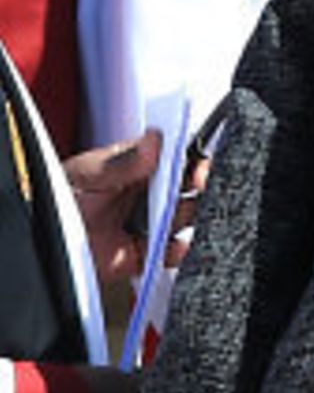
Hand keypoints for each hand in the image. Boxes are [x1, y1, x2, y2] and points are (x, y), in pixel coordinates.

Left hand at [63, 132, 202, 283]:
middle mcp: (146, 195)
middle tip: (196, 186)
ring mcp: (147, 223)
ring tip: (174, 216)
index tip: (198, 163)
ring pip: (186, 217)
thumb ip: (123, 161)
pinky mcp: (144, 253)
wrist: (37, 245)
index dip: (192, 160)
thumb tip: (156, 140)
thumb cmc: (51, 201)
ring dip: (187, 216)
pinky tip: (171, 244)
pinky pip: (173, 252)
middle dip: (198, 186)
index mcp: (135, 168)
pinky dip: (178, 250)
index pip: (175, 158)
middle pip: (187, 188)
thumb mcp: (87, 174)